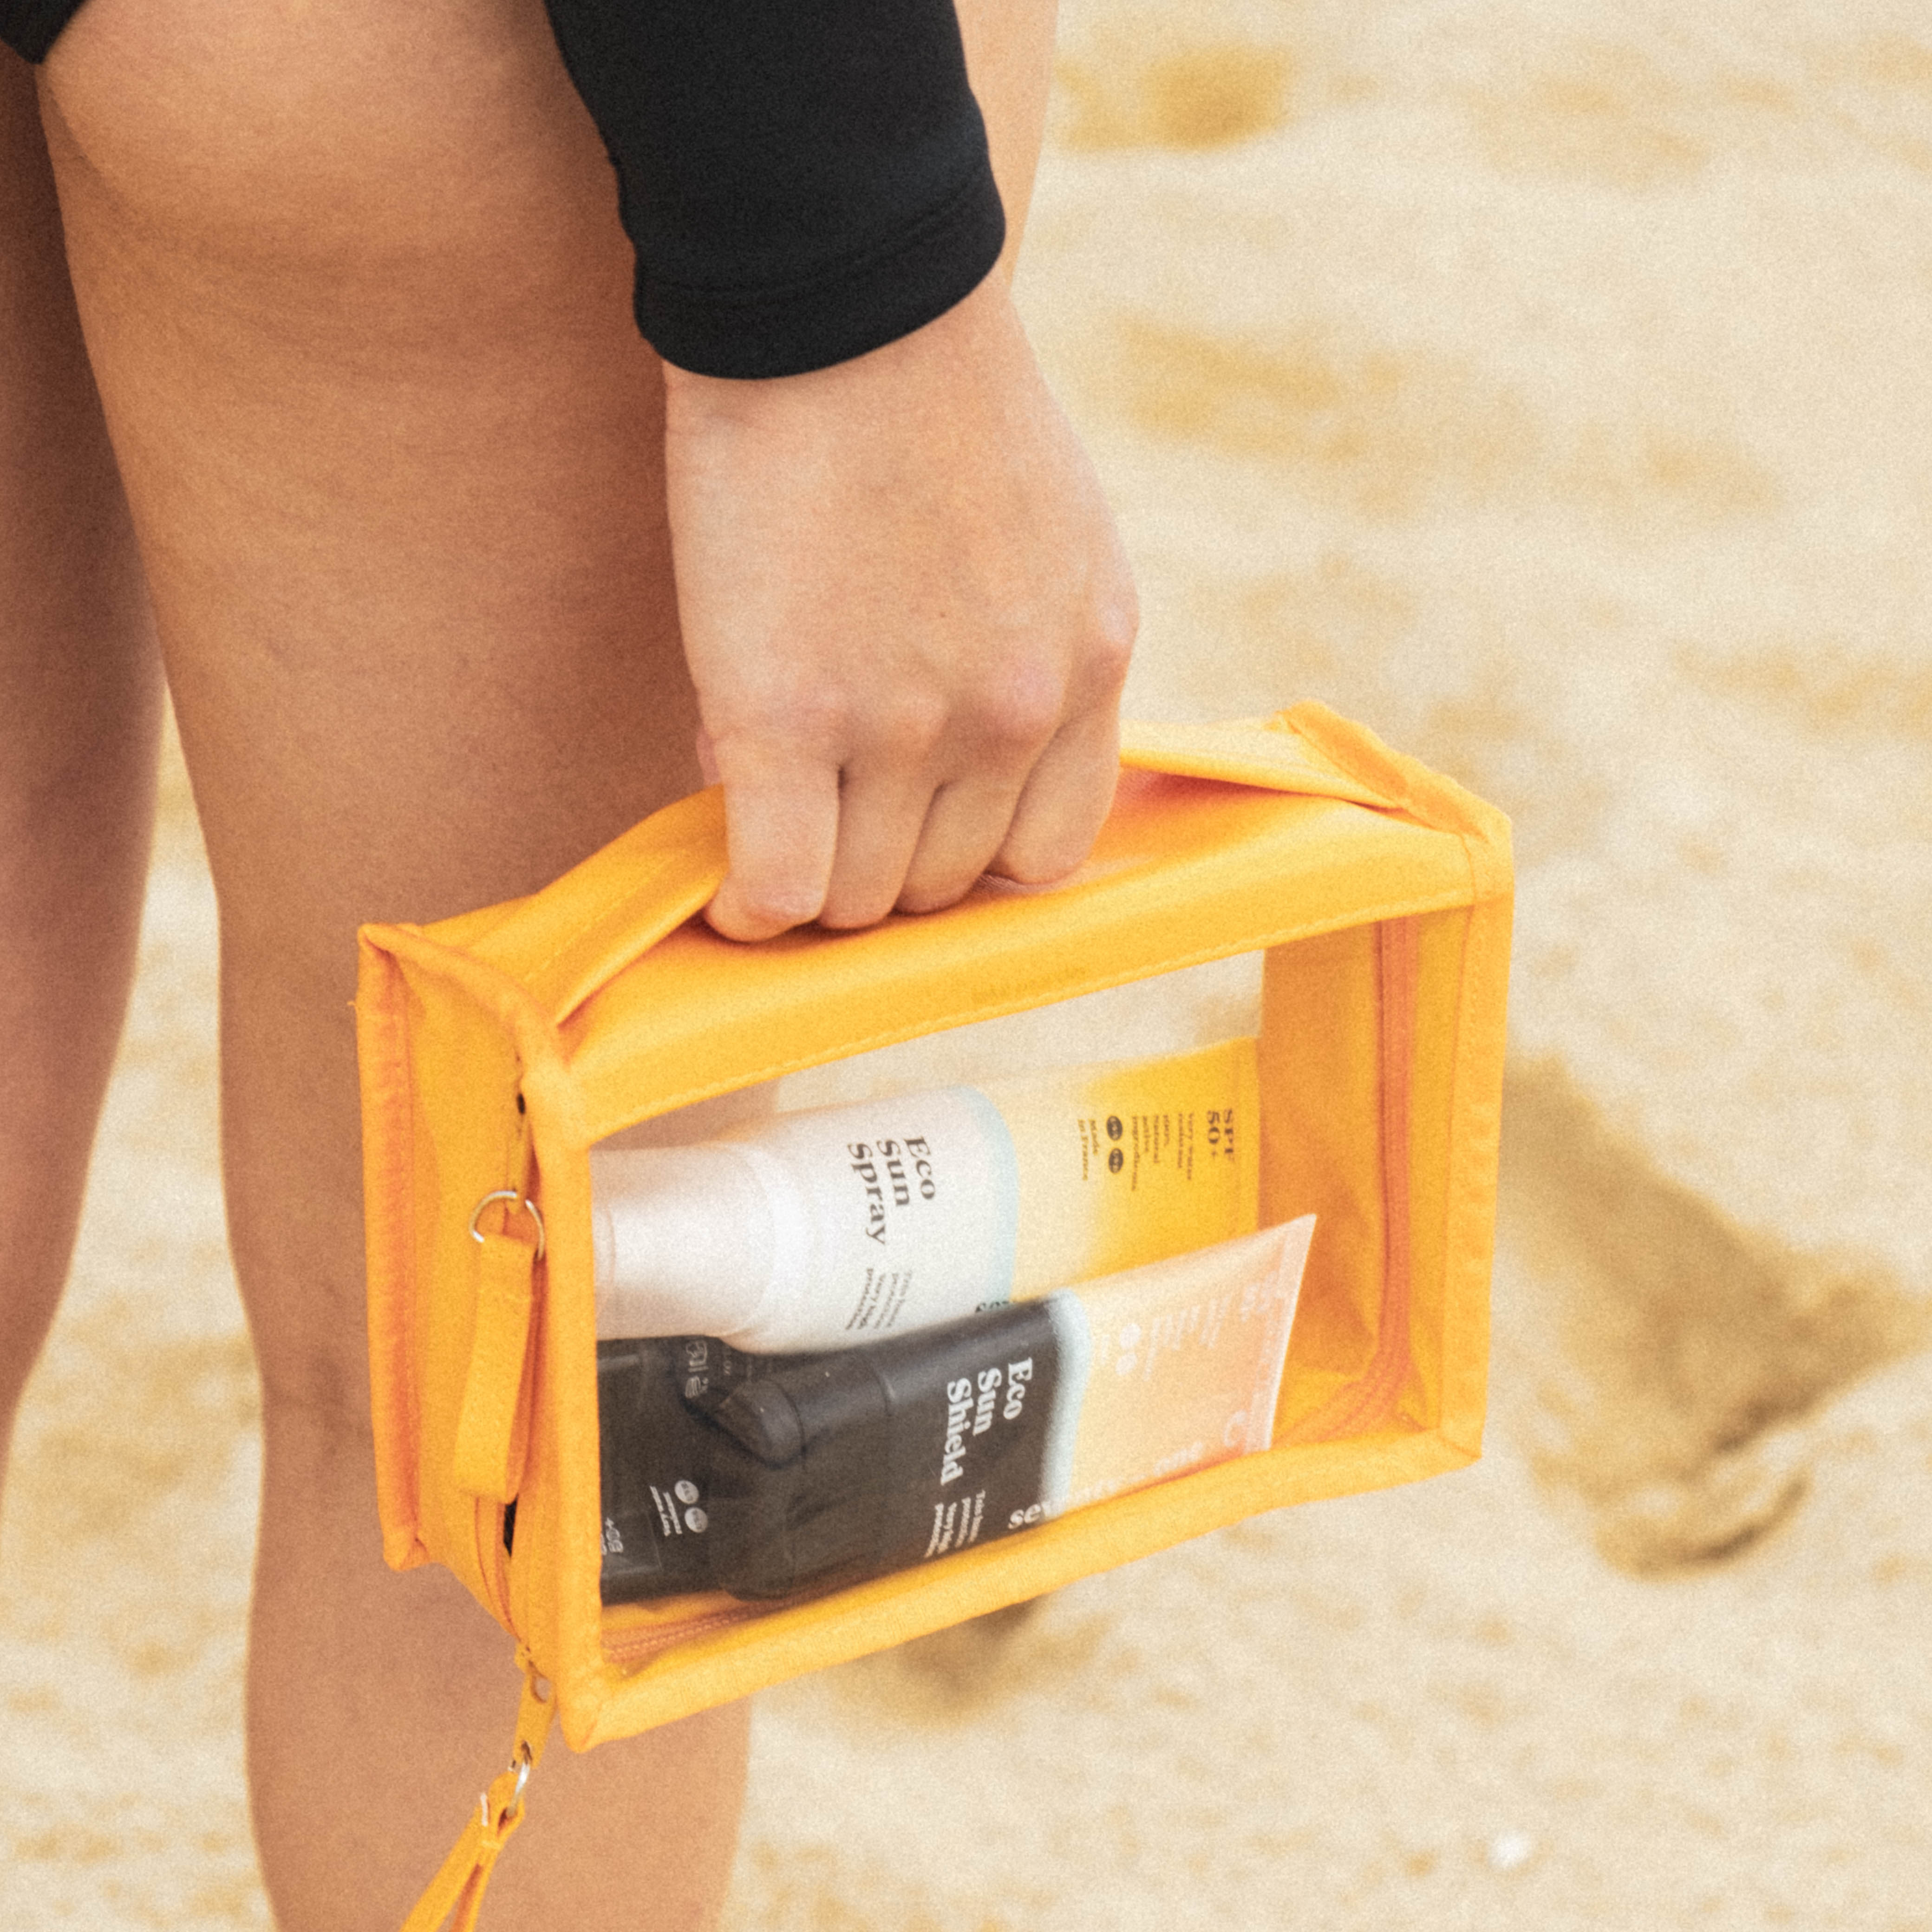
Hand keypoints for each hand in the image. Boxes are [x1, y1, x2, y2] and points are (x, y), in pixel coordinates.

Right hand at [662, 273, 1136, 939]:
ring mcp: (907, 726)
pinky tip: (721, 884)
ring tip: (761, 810)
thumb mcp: (1042, 533)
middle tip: (812, 804)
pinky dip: (746, 902)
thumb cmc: (924, 396)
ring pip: (858, 899)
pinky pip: (776, 885)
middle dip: (874, 862)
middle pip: (940, 885)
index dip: (965, 862)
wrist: (840, 298)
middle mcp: (1016, 713)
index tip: (910, 835)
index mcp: (1089, 665)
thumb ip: (1012, 656)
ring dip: (808, 878)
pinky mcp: (790, 719)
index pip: (1044, 854)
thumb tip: (909, 766)